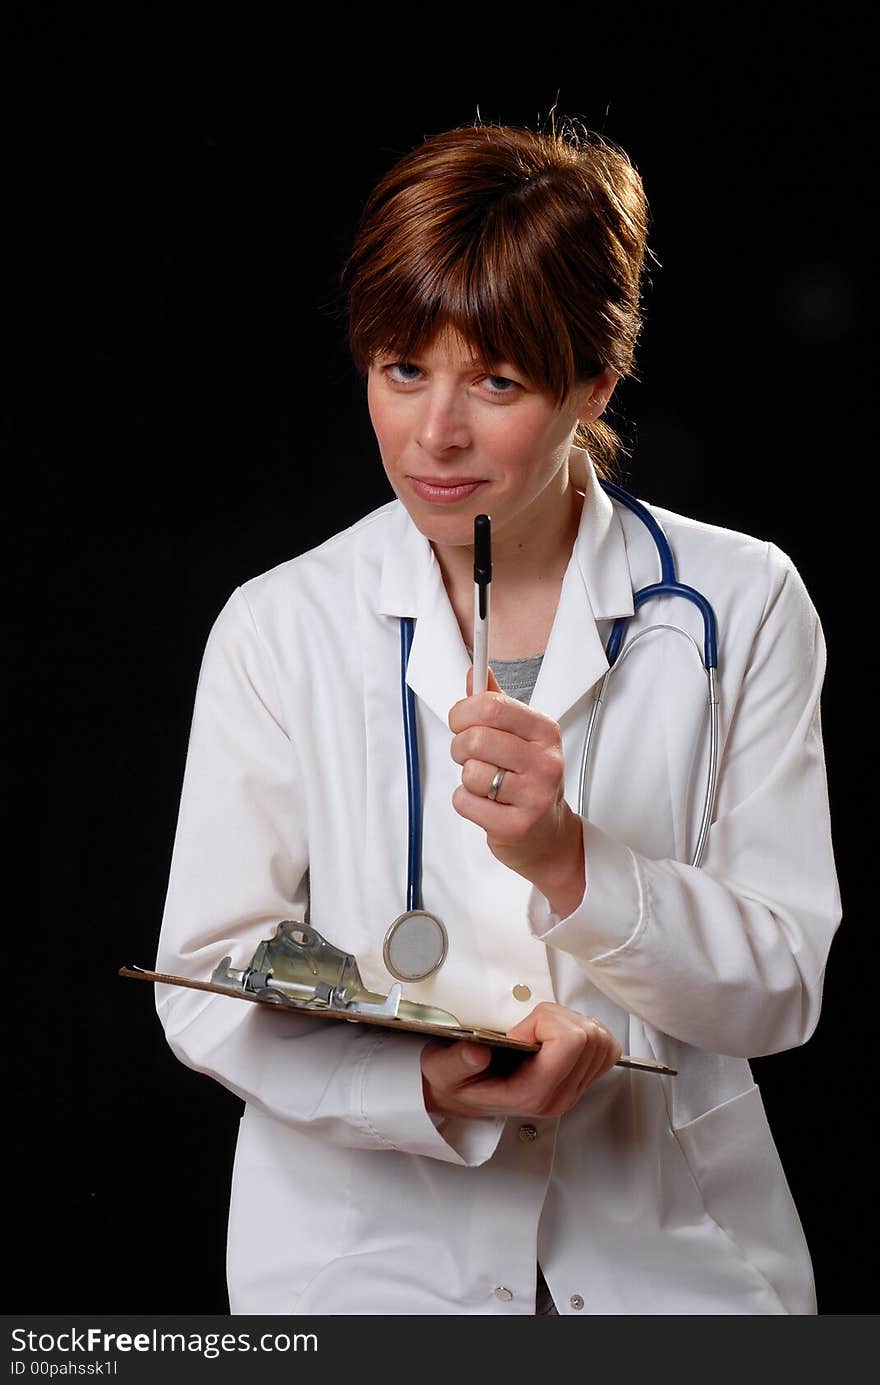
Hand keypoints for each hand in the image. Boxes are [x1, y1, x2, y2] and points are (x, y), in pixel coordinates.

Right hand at [421, 1002, 620, 1119]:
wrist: (461, 1098)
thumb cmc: (455, 1082)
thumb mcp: (441, 1071)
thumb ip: (456, 1063)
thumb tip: (478, 1053)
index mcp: (531, 1093)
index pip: (571, 1043)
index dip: (544, 1022)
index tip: (516, 1032)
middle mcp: (560, 1096)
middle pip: (590, 1037)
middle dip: (557, 1018)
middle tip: (527, 1028)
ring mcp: (574, 1090)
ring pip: (602, 1040)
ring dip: (572, 1022)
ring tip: (540, 1030)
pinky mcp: (581, 1080)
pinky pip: (606, 1050)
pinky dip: (587, 1031)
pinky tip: (557, 1035)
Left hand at [448, 666, 585, 915]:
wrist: (549, 836)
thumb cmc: (529, 781)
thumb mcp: (520, 738)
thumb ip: (496, 704)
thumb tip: (474, 673)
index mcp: (544, 732)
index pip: (492, 707)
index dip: (463, 712)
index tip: (460, 721)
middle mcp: (544, 762)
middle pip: (475, 739)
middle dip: (459, 747)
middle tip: (468, 755)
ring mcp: (533, 796)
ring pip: (469, 772)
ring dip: (466, 778)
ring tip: (484, 783)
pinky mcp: (516, 825)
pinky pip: (465, 802)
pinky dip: (466, 802)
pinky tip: (486, 804)